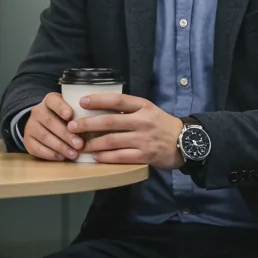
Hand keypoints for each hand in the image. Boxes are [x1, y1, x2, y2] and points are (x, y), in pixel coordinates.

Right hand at [23, 92, 82, 160]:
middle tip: (79, 144)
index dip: (61, 108)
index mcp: (49, 100)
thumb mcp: (71, 110)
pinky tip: (61, 157)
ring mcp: (30, 126)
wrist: (43, 125)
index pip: (53, 101)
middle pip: (50, 122)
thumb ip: (79, 114)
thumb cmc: (64, 118)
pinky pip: (37, 148)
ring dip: (60, 147)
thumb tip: (93, 125)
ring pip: (44, 136)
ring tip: (73, 154)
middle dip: (66, 134)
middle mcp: (37, 111)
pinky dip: (50, 154)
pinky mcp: (27, 140)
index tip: (70, 115)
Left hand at [69, 93, 183, 168]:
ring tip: (80, 144)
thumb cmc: (161, 124)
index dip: (98, 100)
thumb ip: (128, 109)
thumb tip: (100, 107)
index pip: (117, 100)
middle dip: (87, 124)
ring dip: (93, 143)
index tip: (81, 101)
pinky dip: (106, 157)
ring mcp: (144, 139)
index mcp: (143, 106)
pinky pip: (121, 156)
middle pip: (109, 122)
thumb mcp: (148, 110)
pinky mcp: (145, 156)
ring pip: (112, 141)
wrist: (186, 142)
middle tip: (71, 127)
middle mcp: (142, 121)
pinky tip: (95, 156)